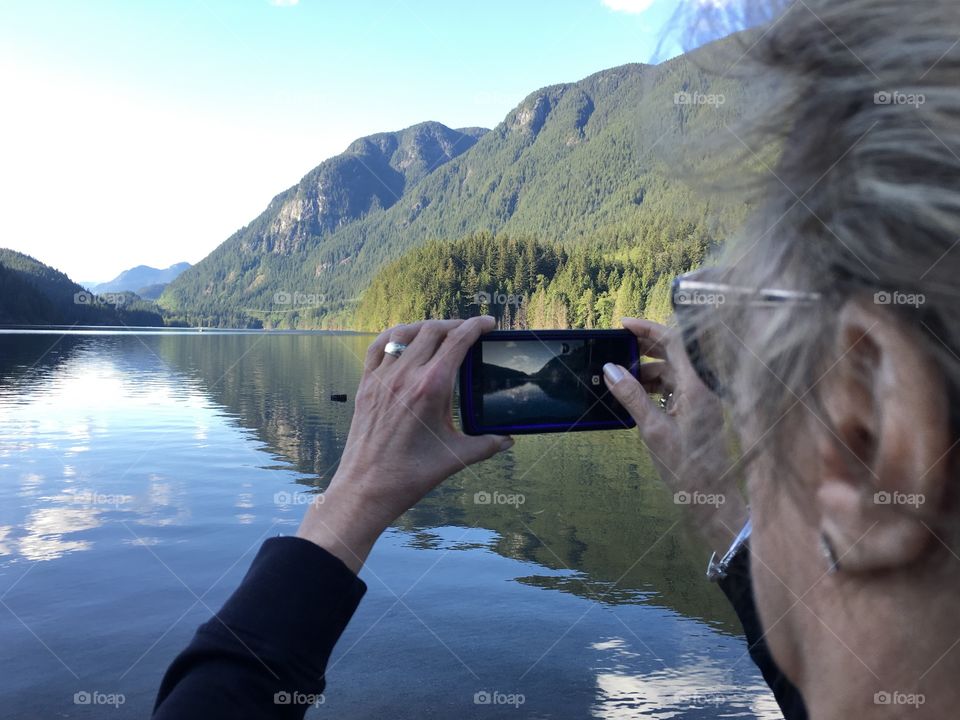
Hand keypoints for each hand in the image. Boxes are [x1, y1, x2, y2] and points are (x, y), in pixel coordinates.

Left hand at [297, 317, 512, 571]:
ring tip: (440, 332)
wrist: (367, 488)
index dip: (475, 326)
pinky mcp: (366, 385)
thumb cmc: (411, 475)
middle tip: (469, 330)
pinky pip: (379, 347)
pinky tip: (404, 339)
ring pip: (405, 333)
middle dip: (455, 324)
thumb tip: (507, 440)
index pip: (457, 341)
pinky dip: (394, 336)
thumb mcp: (455, 457)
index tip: (488, 323)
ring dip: (425, 327)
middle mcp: (405, 376)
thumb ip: (486, 444)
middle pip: (433, 331)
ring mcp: (382, 378)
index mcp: (431, 388)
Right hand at [603, 317, 747, 554]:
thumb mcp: (653, 431)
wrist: (709, 499)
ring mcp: (701, 400)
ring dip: (646, 369)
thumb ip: (632, 396)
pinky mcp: (696, 412)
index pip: (675, 342)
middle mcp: (703, 388)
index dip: (648, 328)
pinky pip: (673, 387)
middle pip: (674, 352)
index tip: (623, 324)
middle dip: (644, 347)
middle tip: (616, 347)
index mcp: (698, 387)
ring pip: (672, 370)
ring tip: (619, 374)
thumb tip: (611, 369)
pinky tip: (634, 393)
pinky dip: (653, 386)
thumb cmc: (686, 468)